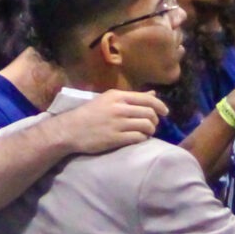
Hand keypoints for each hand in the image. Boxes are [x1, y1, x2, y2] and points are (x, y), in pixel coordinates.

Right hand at [52, 90, 167, 154]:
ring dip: (150, 130)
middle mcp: (118, 108)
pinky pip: (138, 138)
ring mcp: (117, 124)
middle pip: (149, 113)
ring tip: (145, 133)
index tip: (165, 113)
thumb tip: (153, 95)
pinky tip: (138, 139)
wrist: (69, 130)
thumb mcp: (108, 100)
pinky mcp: (115, 138)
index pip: (147, 99)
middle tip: (152, 125)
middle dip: (155, 120)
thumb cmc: (89, 114)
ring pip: (146, 126)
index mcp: (117, 96)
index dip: (160, 106)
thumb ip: (131, 98)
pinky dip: (142, 139)